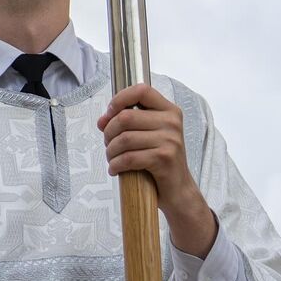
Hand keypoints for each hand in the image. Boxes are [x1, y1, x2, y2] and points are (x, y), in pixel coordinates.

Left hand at [98, 84, 216, 256]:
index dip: (119, 99)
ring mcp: (171, 140)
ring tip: (112, 159)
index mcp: (169, 111)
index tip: (109, 114)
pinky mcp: (165, 159)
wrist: (178, 190)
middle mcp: (172, 122)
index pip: (142, 90)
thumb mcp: (147, 135)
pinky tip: (115, 169)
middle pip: (126, 117)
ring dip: (110, 151)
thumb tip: (102, 121)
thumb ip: (127, 123)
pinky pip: (129, 157)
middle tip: (108, 145)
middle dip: (108, 132)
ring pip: (124, 139)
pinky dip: (116, 165)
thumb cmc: (159, 160)